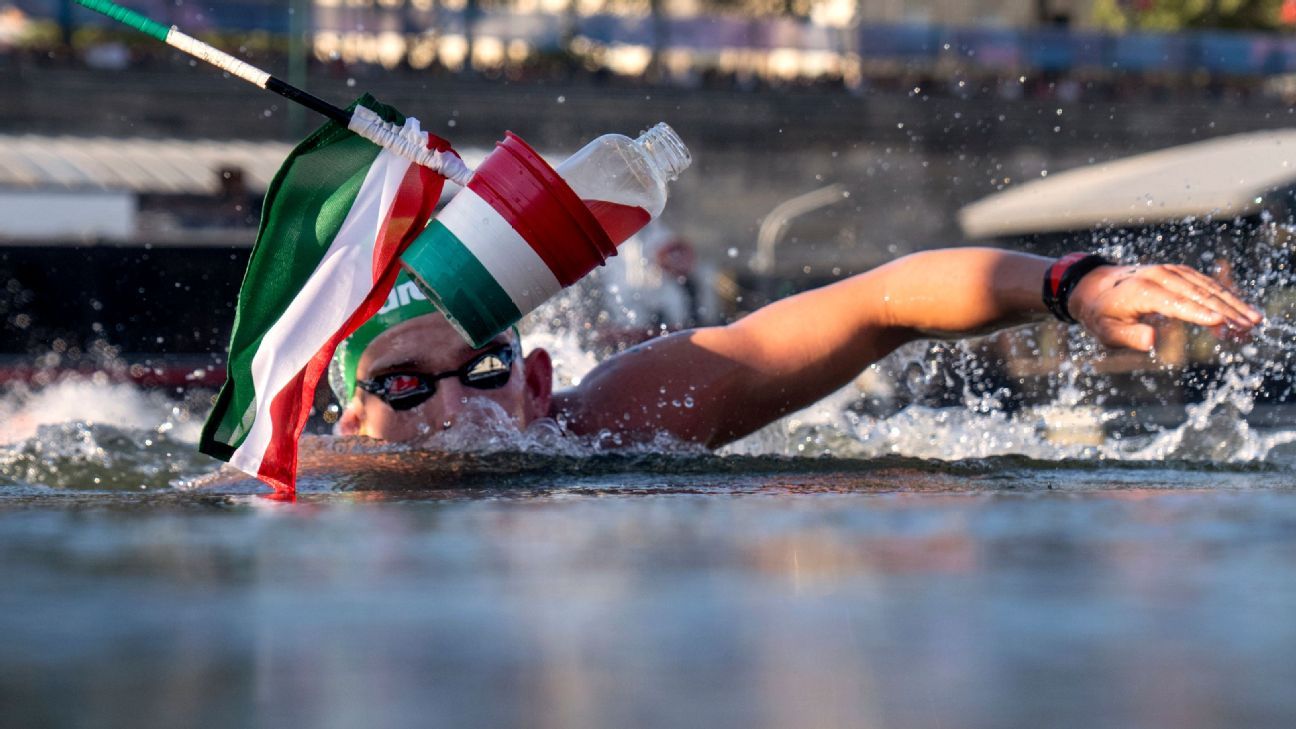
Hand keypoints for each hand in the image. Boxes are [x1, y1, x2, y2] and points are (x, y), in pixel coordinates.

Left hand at [1068, 264, 1262, 351]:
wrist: (1094, 286)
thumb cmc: (1101, 314)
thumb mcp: (1106, 331)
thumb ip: (1127, 336)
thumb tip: (1151, 341)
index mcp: (1141, 290)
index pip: (1175, 303)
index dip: (1198, 314)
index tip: (1221, 323)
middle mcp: (1159, 276)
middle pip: (1198, 294)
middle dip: (1226, 311)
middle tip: (1249, 328)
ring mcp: (1171, 271)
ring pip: (1207, 287)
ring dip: (1232, 304)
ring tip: (1254, 322)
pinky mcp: (1179, 272)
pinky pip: (1205, 283)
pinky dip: (1225, 296)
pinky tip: (1241, 309)